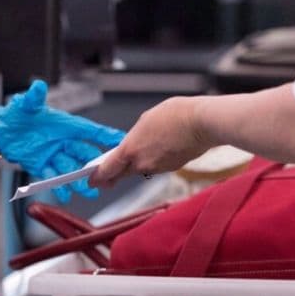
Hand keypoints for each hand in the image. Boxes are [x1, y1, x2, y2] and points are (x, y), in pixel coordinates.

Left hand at [0, 80, 124, 202]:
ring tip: (88, 191)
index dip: (104, 136)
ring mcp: (54, 156)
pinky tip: (65, 195)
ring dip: (79, 181)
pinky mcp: (42, 166)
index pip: (89, 130)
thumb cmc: (18, 115)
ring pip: (70, 170)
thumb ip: (34, 97)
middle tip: (104, 174)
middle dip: (94, 166)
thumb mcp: (26, 104)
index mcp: (66, 126)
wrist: (2, 132)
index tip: (120, 140)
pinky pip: (52, 178)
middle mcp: (63, 142)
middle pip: (83, 154)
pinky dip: (59, 188)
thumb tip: (37, 87)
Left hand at [89, 96, 211, 187]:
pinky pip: (157, 165)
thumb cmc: (175, 116)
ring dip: (139, 162)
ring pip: (141, 168)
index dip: (98, 177)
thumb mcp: (146, 120)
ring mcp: (158, 168)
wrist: (202, 123)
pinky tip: (163, 146)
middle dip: (115, 174)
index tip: (91, 180)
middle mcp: (142, 163)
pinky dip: (156, 159)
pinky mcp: (171, 168)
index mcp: (130, 149)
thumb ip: (136, 136)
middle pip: (123, 172)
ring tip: (147, 146)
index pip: (108, 169)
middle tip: (108, 177)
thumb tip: (135, 143)